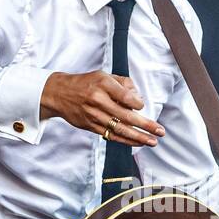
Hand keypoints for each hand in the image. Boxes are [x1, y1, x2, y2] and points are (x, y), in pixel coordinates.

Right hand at [40, 70, 164, 146]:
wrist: (59, 94)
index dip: (136, 103)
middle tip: (160, 131)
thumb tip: (139, 100)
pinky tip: (137, 142)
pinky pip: (111, 135)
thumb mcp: (104, 75)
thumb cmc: (86, 83)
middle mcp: (98, 101)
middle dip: (145, 125)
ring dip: (138, 137)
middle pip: (126, 116)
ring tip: (152, 141)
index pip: (125, 96)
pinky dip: (125, 140)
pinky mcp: (91, 126)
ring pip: (119, 129)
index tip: (141, 106)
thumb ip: (124, 84)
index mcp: (102, 84)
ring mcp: (94, 116)